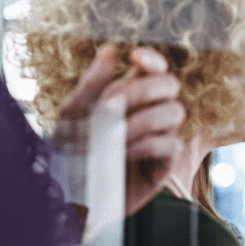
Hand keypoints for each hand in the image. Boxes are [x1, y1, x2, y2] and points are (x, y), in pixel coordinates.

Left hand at [57, 44, 184, 217]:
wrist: (70, 195)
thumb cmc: (71, 152)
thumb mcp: (74, 114)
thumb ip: (93, 83)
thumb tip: (111, 49)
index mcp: (131, 96)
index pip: (155, 69)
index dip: (153, 59)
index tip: (136, 57)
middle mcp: (150, 113)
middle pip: (169, 85)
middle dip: (141, 90)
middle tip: (110, 107)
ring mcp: (160, 137)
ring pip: (174, 112)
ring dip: (141, 120)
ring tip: (113, 136)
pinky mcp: (164, 164)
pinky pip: (171, 144)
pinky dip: (146, 144)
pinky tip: (123, 152)